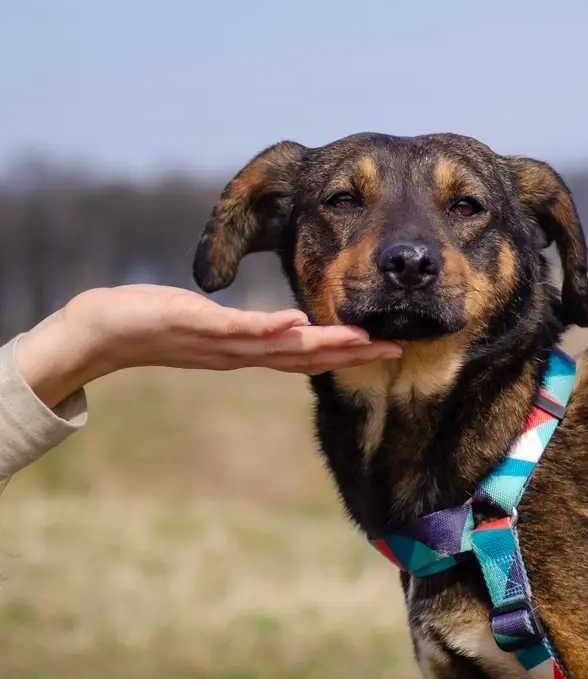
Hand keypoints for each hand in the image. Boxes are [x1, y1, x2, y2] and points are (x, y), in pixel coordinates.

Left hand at [14, 285, 401, 406]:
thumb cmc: (155, 321)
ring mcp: (221, 343)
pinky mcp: (197, 327)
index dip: (349, 354)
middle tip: (394, 348)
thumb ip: (248, 328)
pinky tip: (297, 322)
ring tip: (360, 337)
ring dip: (323, 344)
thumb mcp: (211, 325)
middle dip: (352, 354)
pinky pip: (239, 329)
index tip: (387, 347)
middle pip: (306, 357)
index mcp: (248, 351)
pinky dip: (269, 328)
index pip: (307, 355)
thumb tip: (280, 326)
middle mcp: (241, 353)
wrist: (102, 332)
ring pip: (282, 347)